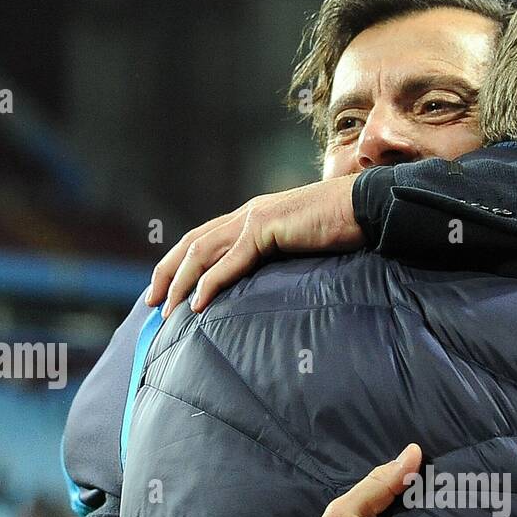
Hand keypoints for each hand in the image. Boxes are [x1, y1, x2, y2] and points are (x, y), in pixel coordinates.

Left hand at [148, 175, 362, 318]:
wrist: (364, 207)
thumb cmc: (343, 229)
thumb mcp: (303, 246)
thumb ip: (281, 258)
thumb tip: (271, 284)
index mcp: (253, 217)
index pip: (204, 239)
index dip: (179, 263)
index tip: (165, 288)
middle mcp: (247, 214)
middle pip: (192, 244)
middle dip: (167, 273)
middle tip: (151, 302)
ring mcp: (254, 219)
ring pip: (201, 252)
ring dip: (181, 283)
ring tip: (168, 309)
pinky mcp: (266, 229)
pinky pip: (229, 261)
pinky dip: (209, 283)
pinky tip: (197, 304)